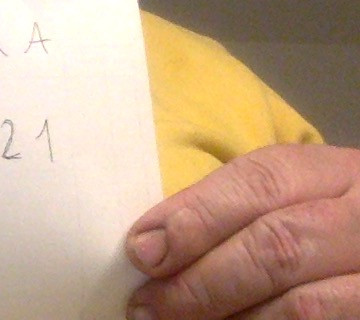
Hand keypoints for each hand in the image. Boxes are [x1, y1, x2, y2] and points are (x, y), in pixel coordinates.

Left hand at [124, 143, 359, 318]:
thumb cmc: (323, 226)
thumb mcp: (297, 199)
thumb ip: (236, 210)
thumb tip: (151, 244)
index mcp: (337, 174)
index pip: (262, 181)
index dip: (196, 216)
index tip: (141, 249)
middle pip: (276, 245)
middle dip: (201, 280)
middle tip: (148, 305)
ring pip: (302, 305)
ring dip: (228, 319)